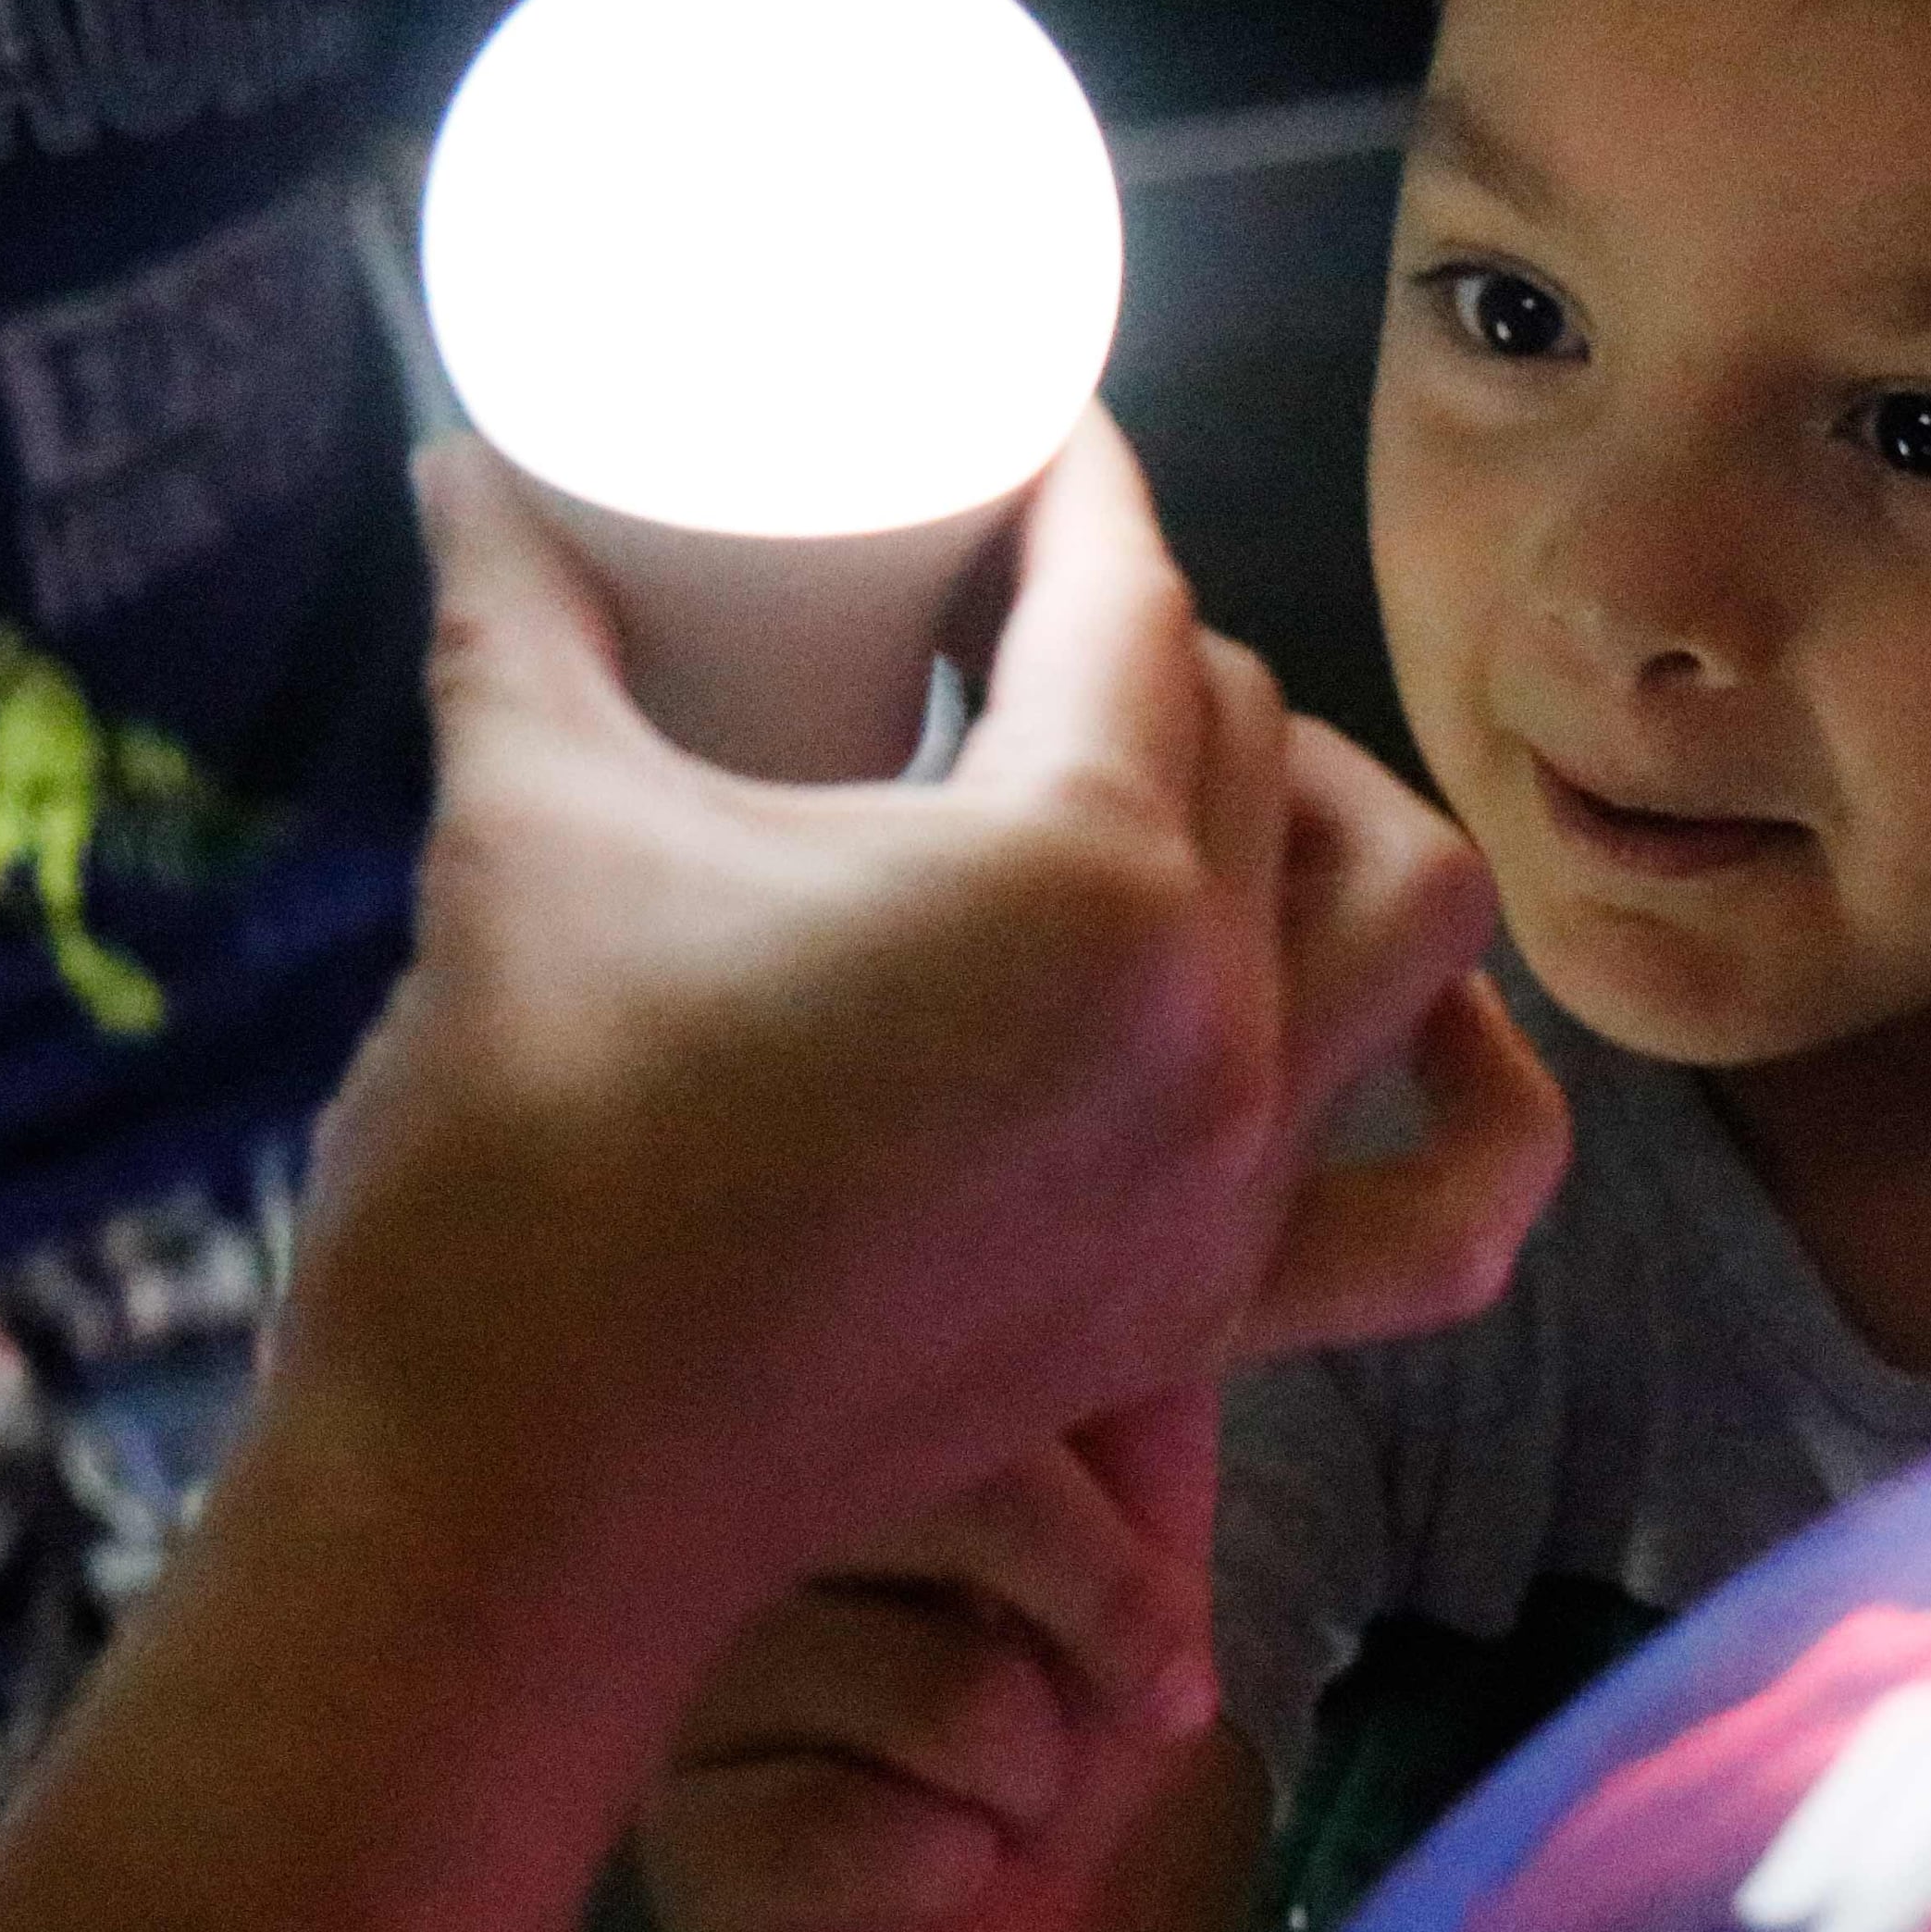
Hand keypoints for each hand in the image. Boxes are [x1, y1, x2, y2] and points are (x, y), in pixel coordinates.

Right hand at [286, 427, 1567, 1679]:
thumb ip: (522, 618)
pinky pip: (1436, 1211)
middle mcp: (1212, 1025)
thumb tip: (460, 463)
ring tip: (1186, 772)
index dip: (1075, 488)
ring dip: (1331, 811)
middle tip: (1004, 603)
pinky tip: (1419, 1036)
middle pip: (1256, 735)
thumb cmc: (519, 1158)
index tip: (1023, 435)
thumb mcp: (527, 831)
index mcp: (1081, 880)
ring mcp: (1227, 1184)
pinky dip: (1470, 1110)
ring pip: (1411, 921)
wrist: (515, 1496)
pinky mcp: (1199, 1311)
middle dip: (1141, 637)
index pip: (1128, 604)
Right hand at [640, 1397, 1221, 1931]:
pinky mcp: (678, 1835)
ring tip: (995, 1800)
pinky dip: (949, 1868)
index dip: (1107, 1502)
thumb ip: (1143, 1444)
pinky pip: (859, 1827)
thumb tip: (1149, 1322)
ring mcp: (692, 1678)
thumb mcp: (1142, 1577)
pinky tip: (924, 1869)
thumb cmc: (1056, 1730)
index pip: (983, 1379)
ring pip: (942, 1688)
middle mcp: (746, 1525)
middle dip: (1104, 1626)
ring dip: (1028, 1778)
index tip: (1167, 1611)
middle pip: (962, 1500)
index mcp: (853, 1434)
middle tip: (1131, 1713)